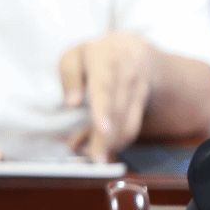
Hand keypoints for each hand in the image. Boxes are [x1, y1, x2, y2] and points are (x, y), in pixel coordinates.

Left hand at [59, 32, 157, 160]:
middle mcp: (127, 78)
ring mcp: (138, 93)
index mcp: (107, 63)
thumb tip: (71, 103)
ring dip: (111, 145)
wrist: (134, 51)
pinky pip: (132, 128)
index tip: (103, 129)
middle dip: (106, 139)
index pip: (105, 89)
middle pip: (117, 113)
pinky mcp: (140, 106)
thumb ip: (69, 76)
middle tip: (94, 159)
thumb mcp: (75, 55)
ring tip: (91, 155)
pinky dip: (117, 142)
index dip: (104, 110)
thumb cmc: (96, 54)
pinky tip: (100, 148)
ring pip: (128, 124)